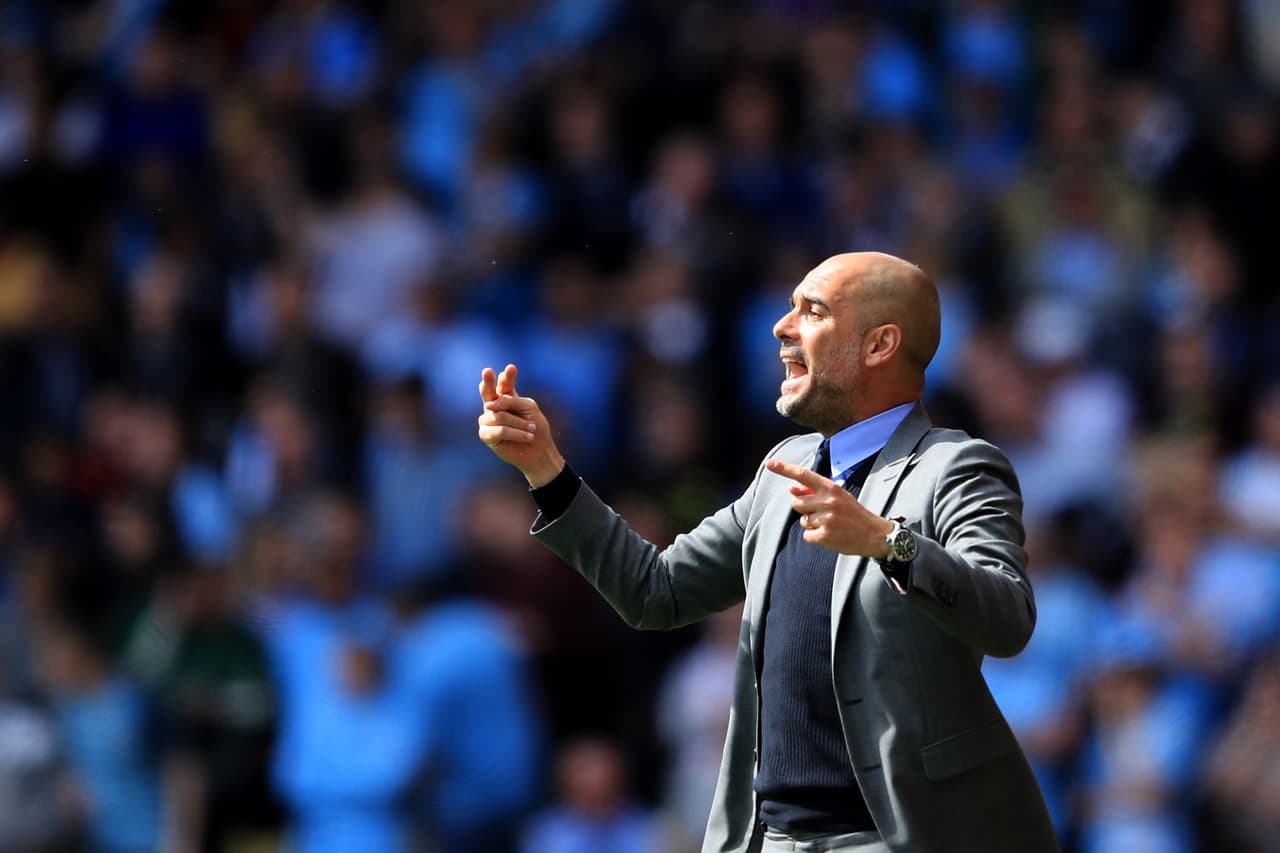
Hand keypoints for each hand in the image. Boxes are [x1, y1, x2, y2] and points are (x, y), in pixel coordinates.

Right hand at [478, 364, 564, 486]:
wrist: (539, 451)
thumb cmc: (535, 428)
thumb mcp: (529, 408)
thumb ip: (511, 401)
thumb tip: (490, 405)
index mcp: (507, 397)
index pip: (504, 384)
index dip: (507, 377)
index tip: (511, 368)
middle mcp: (494, 407)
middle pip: (488, 392)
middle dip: (488, 382)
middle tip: (488, 371)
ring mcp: (488, 420)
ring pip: (499, 415)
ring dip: (519, 423)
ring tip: (531, 430)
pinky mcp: (486, 435)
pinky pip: (499, 429)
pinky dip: (515, 433)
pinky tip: (527, 436)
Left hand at [766, 459, 894, 556]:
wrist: (874, 534)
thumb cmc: (854, 514)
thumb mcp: (838, 497)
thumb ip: (815, 492)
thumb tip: (792, 489)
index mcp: (831, 488)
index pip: (803, 474)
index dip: (784, 469)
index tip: (769, 463)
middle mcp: (828, 501)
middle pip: (797, 503)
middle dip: (805, 509)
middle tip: (824, 514)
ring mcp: (826, 518)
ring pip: (803, 520)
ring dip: (812, 524)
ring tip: (830, 524)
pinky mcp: (825, 535)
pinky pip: (807, 535)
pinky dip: (815, 537)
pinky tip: (830, 536)